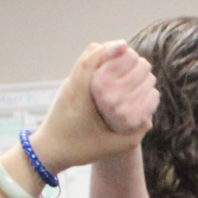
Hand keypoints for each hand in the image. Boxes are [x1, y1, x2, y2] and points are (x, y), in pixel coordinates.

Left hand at [30, 43, 157, 173]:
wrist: (48, 152)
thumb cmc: (77, 150)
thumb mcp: (108, 147)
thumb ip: (130, 136)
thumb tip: (149, 120)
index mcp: (78, 94)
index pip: (90, 62)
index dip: (108, 50)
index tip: (124, 45)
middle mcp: (71, 85)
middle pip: (89, 54)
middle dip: (110, 49)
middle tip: (130, 52)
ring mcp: (69, 85)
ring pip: (86, 59)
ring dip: (104, 55)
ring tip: (123, 57)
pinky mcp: (69, 89)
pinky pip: (84, 67)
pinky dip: (98, 63)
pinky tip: (112, 70)